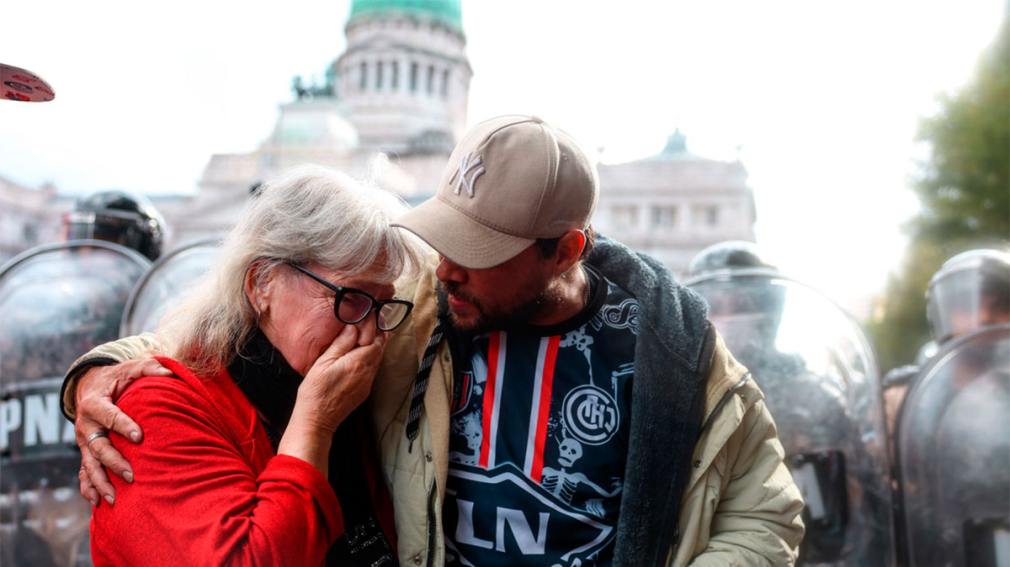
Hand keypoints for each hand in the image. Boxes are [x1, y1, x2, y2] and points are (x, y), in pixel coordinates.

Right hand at [75, 357, 172, 505]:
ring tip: (113, 499)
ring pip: (88, 465)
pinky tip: (96, 502)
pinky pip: (83, 472)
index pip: (109, 415)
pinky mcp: (86, 452)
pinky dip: (88, 487)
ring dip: (100, 482)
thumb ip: (150, 367)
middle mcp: (86, 425)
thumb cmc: (118, 378)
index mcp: (95, 403)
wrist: (92, 386)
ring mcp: (84, 442)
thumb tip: (170, 372)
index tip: (139, 437)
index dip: (123, 425)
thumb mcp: (131, 368)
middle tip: (131, 475)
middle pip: (98, 447)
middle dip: (114, 462)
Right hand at [279, 322, 386, 472]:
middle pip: (381, 347)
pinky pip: (372, 368)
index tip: (372, 312)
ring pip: (378, 358)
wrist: (317, 419)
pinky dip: (371, 356)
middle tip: (376, 318)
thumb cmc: (315, 391)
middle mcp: (368, 372)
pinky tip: (362, 353)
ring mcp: (367, 382)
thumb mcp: (324, 362)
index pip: (375, 337)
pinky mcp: (364, 390)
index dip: (375, 324)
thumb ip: (341, 343)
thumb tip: (353, 327)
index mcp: (359, 362)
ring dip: (376, 344)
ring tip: (371, 332)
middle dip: (379, 332)